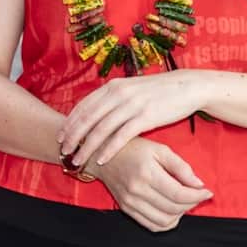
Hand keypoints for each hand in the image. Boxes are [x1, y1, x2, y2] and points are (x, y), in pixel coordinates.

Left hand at [58, 70, 207, 166]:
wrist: (186, 87)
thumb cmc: (157, 91)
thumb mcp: (130, 88)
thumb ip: (112, 97)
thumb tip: (93, 110)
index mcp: (112, 86)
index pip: (83, 106)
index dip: (70, 122)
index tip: (60, 136)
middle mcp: (118, 93)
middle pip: (87, 118)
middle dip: (73, 136)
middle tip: (63, 152)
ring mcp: (131, 105)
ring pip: (101, 129)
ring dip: (87, 146)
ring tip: (78, 159)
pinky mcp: (145, 117)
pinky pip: (121, 136)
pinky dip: (109, 149)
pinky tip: (101, 159)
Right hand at [88, 138, 211, 231]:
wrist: (101, 155)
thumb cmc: (133, 148)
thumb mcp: (159, 149)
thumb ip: (181, 166)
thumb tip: (199, 184)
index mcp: (147, 173)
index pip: (179, 194)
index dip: (197, 196)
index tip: (207, 192)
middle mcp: (137, 190)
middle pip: (174, 208)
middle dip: (192, 203)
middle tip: (197, 194)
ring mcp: (130, 202)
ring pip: (164, 221)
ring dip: (180, 215)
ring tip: (184, 202)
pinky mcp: (127, 209)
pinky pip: (152, 226)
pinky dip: (166, 223)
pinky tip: (171, 211)